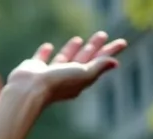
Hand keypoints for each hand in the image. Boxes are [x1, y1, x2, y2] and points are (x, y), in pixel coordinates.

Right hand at [8, 31, 125, 102]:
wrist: (30, 89)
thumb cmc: (58, 83)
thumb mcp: (84, 74)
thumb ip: (98, 66)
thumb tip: (114, 62)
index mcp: (80, 79)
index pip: (99, 62)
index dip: (110, 52)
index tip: (122, 42)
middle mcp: (66, 76)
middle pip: (84, 59)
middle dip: (93, 48)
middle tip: (101, 35)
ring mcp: (49, 73)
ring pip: (64, 59)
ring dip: (71, 49)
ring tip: (78, 39)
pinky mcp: (35, 68)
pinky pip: (41, 58)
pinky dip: (45, 53)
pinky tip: (48, 47)